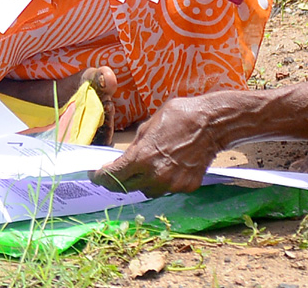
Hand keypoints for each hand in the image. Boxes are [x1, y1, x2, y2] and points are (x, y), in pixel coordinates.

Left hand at [90, 96, 222, 196]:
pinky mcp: (187, 187)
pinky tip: (169, 166)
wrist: (212, 123)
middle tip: (115, 173)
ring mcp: (172, 184)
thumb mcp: (149, 125)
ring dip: (142, 182)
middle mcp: (155, 175)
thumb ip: (136, 146)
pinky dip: (163, 181)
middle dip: (118, 180)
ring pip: (147, 191)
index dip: (100, 178)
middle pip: (127, 187)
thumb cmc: (180, 116)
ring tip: (147, 166)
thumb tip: (126, 157)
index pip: (113, 176)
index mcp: (142, 157)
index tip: (95, 175)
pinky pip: (167, 189)